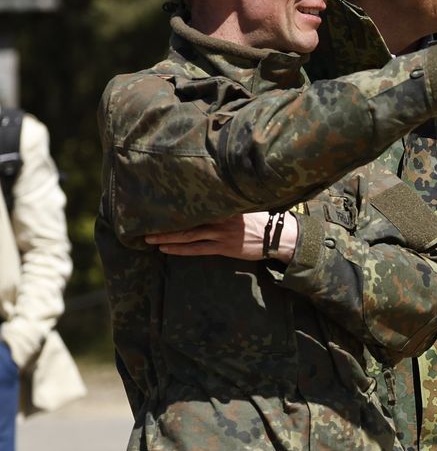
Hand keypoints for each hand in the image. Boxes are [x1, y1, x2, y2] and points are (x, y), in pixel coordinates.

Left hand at [145, 211, 297, 262]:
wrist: (278, 237)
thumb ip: (226, 205)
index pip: (197, 204)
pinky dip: (180, 248)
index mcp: (225, 205)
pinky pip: (197, 249)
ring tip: (149, 238)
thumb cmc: (262, 221)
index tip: (160, 203)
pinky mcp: (224, 248)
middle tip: (145, 224)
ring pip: (188, 235)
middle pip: (188, 220)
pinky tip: (166, 248)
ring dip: (167, 236)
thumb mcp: (244, 207)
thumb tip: (207, 201)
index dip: (178, 205)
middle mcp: (221, 218)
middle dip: (165, 223)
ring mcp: (222, 233)